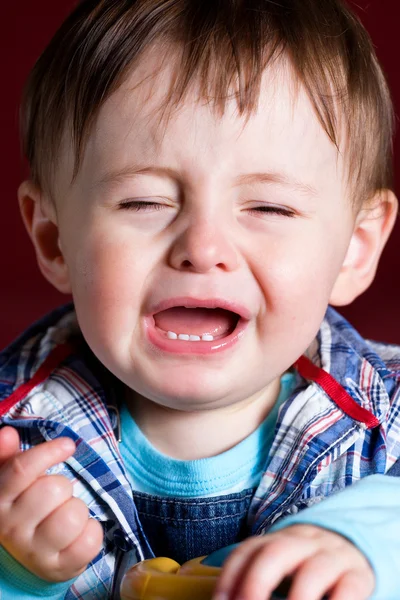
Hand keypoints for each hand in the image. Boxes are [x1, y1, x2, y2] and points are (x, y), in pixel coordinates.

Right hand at [0, 426, 103, 581]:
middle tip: (57, 496)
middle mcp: (11, 528)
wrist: (26, 557)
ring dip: (77, 509)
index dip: (49, 452)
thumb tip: (8, 433)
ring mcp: (34, 551)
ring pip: (74, 514)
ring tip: (66, 515)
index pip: (21, 469)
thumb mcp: (11, 482)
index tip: (68, 445)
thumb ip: (8, 456)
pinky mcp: (58, 568)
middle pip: (54, 488)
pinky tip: (78, 533)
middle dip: (63, 486)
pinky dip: (92, 532)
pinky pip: (90, 540)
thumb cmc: (24, 507)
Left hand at [213, 524, 374, 599]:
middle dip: (257, 582)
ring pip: (314, 570)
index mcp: (279, 540)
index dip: (231, 576)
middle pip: (277, 551)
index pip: (248, 550)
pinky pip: (348, 587)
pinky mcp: (358, 575)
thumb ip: (259, 577)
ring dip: (298, 599)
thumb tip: (228, 599)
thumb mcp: (282, 564)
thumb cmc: (307, 565)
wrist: (355, 548)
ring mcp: (332, 556)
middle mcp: (304, 542)